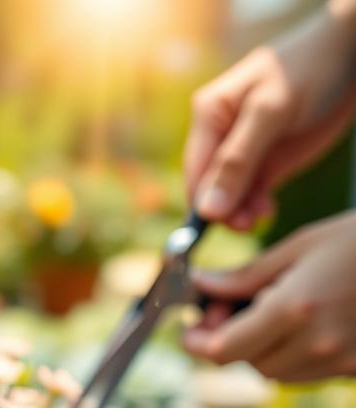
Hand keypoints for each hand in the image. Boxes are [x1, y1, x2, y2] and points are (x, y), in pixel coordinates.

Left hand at [183, 211, 355, 381]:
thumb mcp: (297, 248)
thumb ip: (244, 277)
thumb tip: (201, 286)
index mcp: (293, 310)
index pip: (224, 351)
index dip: (198, 344)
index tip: (189, 331)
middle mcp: (316, 343)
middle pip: (247, 364)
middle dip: (230, 341)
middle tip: (228, 309)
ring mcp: (340, 360)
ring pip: (275, 373)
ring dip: (261, 350)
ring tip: (272, 310)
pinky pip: (307, 373)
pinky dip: (292, 355)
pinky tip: (303, 323)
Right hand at [185, 0, 355, 229]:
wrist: (350, 56)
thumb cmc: (308, 69)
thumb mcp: (270, 113)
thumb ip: (237, 160)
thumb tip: (206, 208)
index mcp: (209, 115)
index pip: (195, 168)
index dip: (201, 199)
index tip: (215, 224)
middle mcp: (220, 135)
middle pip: (209, 185)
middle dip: (223, 207)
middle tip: (246, 224)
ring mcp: (243, 150)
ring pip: (230, 193)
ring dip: (240, 211)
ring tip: (261, 216)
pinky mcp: (266, 162)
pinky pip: (251, 192)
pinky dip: (256, 206)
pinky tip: (266, 211)